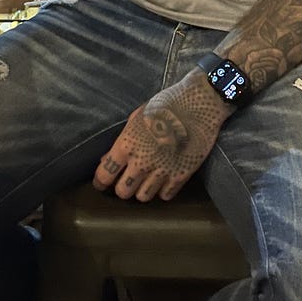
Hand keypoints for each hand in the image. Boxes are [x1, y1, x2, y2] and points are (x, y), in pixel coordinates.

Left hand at [93, 71, 231, 202]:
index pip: (105, 174)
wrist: (200, 103)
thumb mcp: (138, 117)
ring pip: (143, 197)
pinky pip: (165, 195)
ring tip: (146, 180)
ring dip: (142, 190)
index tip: (102, 182)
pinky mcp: (181, 175)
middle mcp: (142, 161)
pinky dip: (163, 190)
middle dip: (123, 187)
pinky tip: (164, 179)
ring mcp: (162, 170)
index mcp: (127, 144)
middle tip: (128, 180)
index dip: (101, 181)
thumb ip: (123, 140)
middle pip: (123, 192)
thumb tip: (107, 159)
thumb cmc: (166, 104)